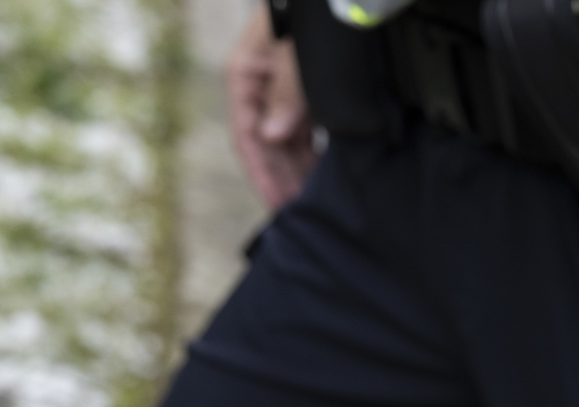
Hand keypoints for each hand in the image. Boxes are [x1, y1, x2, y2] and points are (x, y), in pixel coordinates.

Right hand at [225, 7, 317, 210]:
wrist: (333, 1)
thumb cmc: (310, 12)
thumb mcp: (296, 51)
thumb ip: (287, 91)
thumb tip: (271, 135)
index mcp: (246, 74)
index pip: (247, 134)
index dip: (261, 173)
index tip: (276, 204)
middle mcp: (261, 86)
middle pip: (268, 143)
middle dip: (283, 179)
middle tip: (299, 214)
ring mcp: (284, 89)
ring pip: (287, 139)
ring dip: (298, 170)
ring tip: (312, 202)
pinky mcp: (307, 90)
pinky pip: (307, 129)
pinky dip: (314, 152)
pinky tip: (323, 175)